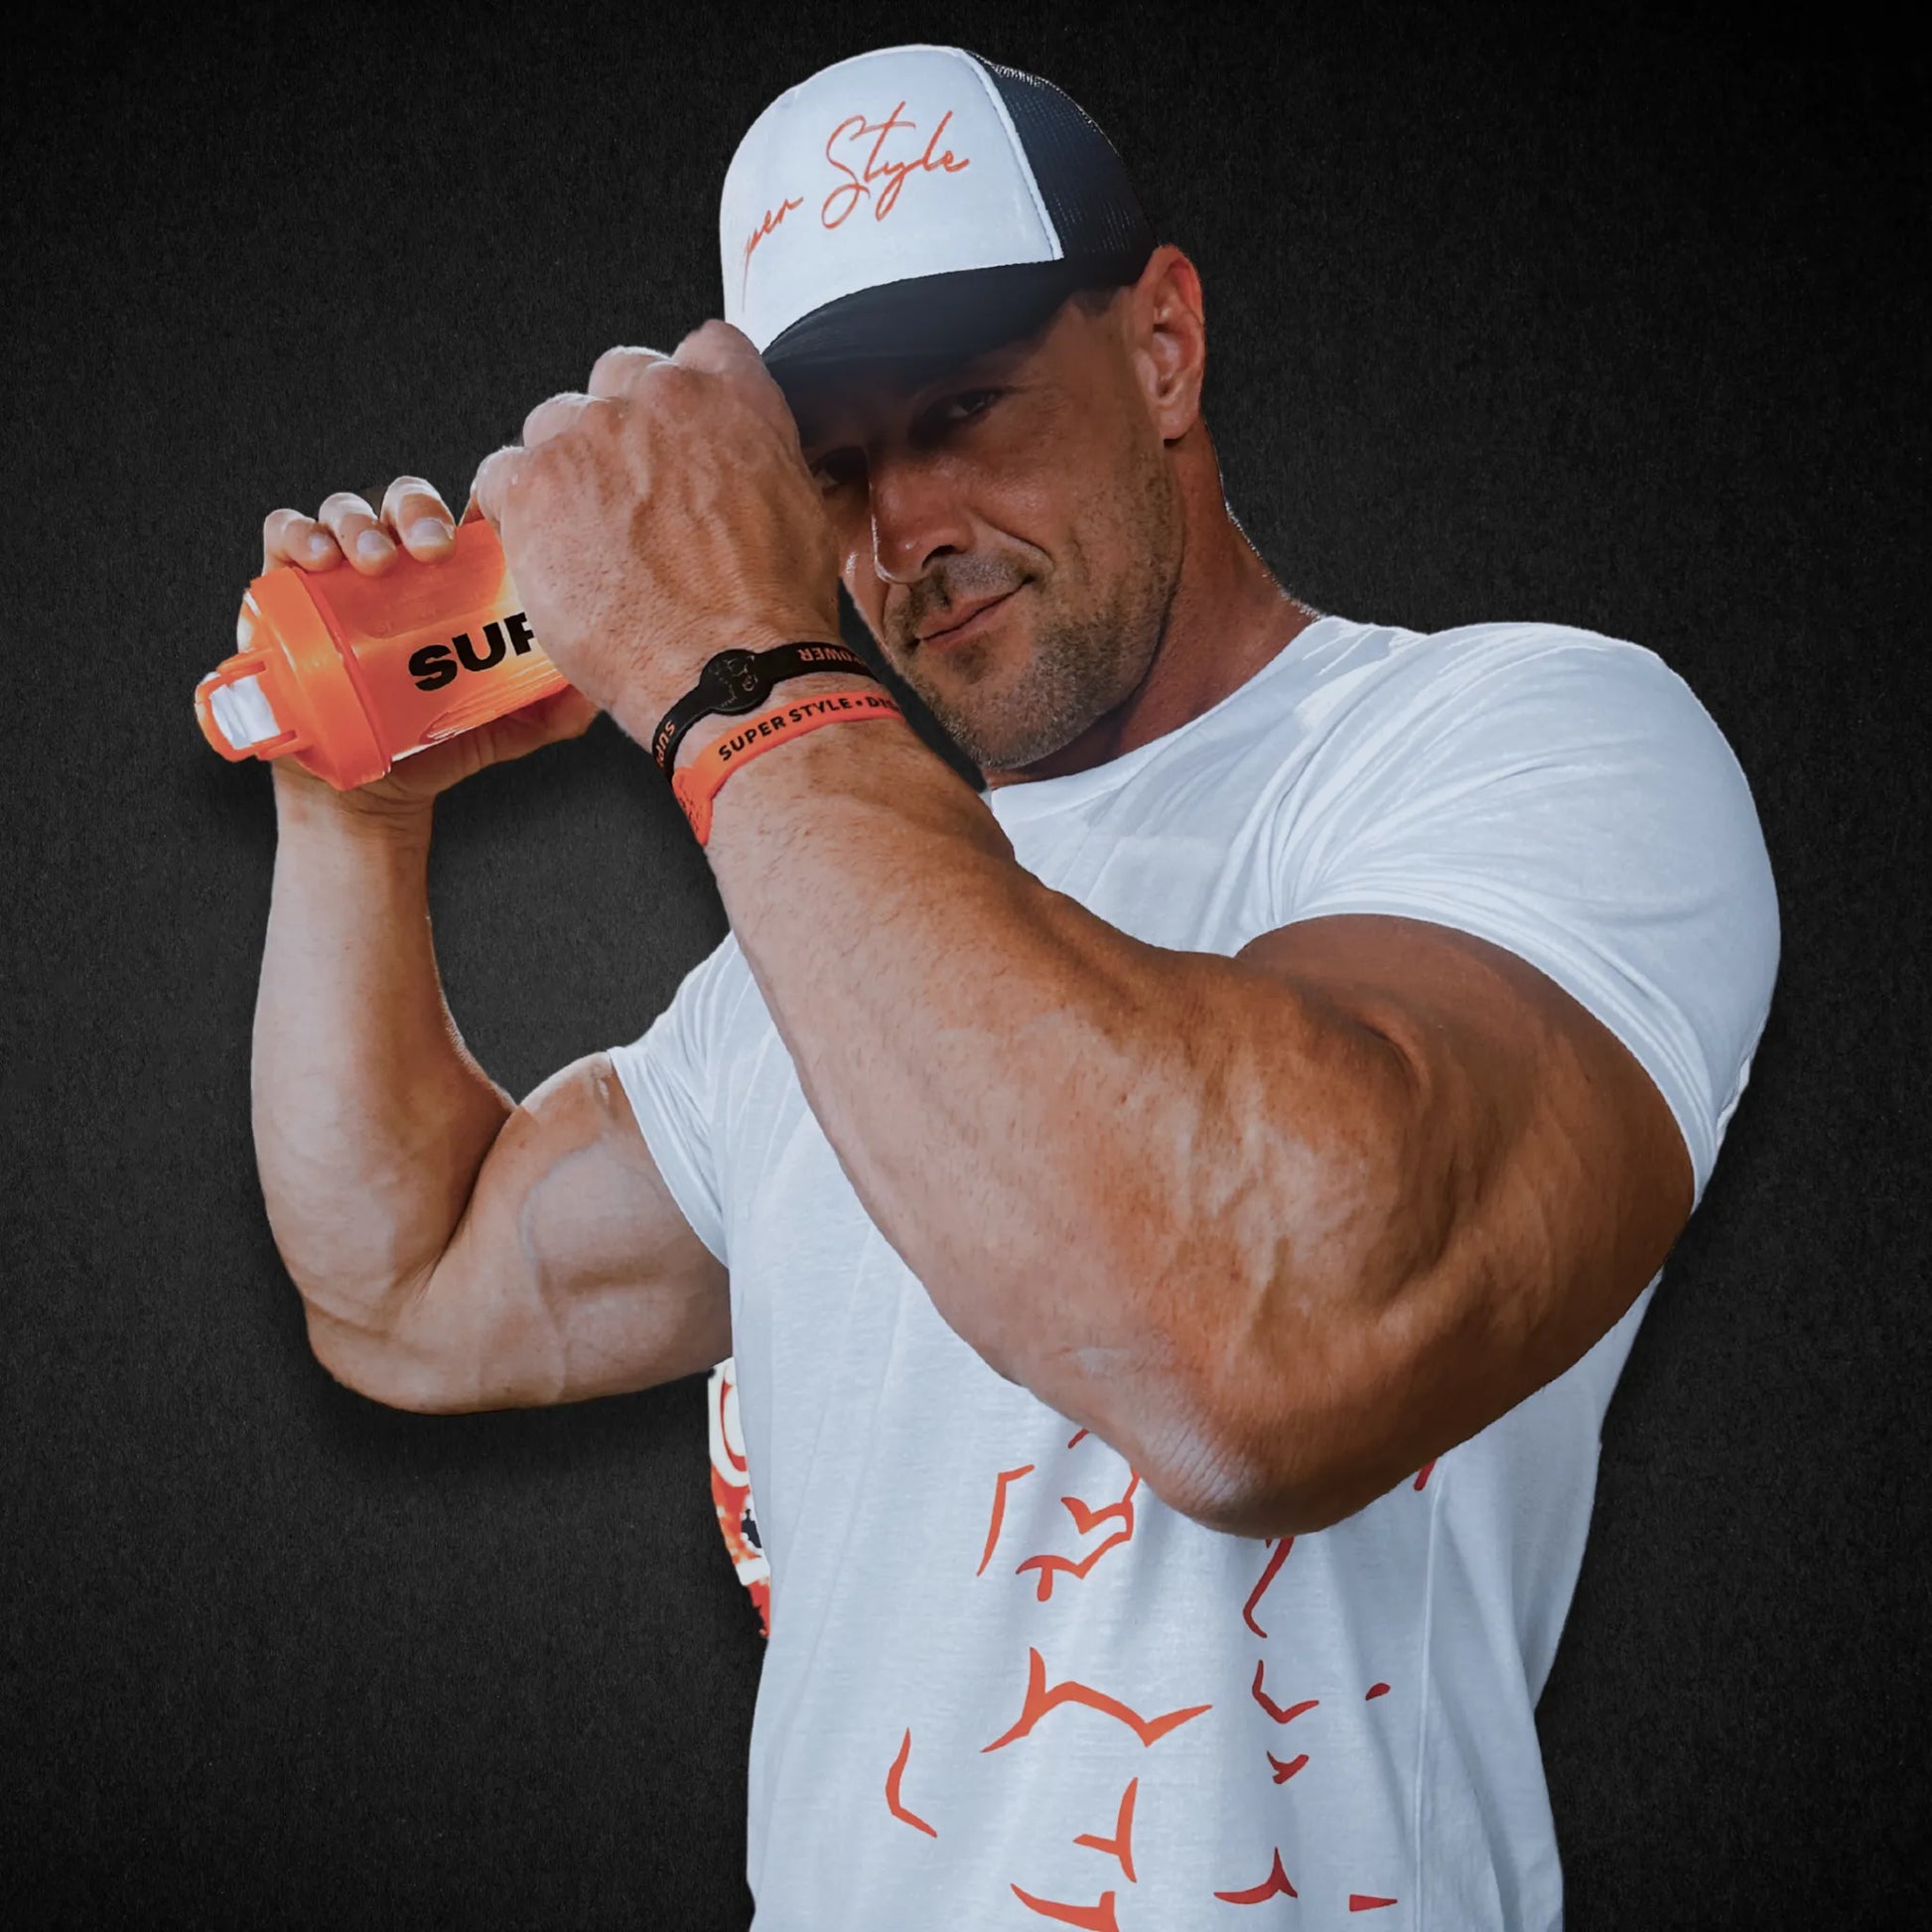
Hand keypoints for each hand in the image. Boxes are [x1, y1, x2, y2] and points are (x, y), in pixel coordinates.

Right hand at [256, 477, 600, 819]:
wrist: (374, 793)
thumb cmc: (439, 743)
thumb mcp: (509, 723)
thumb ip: (554, 707)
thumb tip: (598, 688)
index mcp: (448, 578)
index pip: (464, 517)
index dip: (477, 506)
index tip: (493, 530)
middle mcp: (396, 564)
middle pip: (405, 503)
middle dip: (419, 512)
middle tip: (434, 549)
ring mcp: (340, 573)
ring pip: (345, 512)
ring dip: (360, 524)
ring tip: (376, 563)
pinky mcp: (287, 590)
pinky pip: (283, 535)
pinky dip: (297, 533)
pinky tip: (319, 559)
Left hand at [470, 323, 843, 746]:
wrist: (733, 670)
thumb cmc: (771, 613)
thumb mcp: (801, 511)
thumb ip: (761, 460)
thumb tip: (744, 470)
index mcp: (731, 397)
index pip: (701, 349)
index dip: (686, 397)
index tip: (678, 434)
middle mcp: (659, 399)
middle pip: (617, 379)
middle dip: (620, 431)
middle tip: (630, 499)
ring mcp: (591, 437)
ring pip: (555, 424)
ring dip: (566, 469)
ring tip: (587, 537)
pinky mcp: (536, 486)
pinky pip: (502, 475)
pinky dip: (518, 510)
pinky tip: (547, 552)